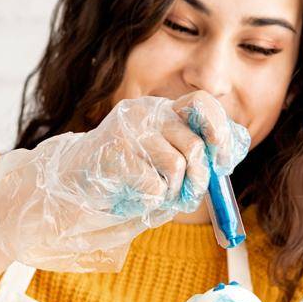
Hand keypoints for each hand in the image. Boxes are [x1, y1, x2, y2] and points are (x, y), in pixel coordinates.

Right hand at [0, 93, 249, 271]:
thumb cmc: (124, 177)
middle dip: (200, 178)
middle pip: (194, 143)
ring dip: (176, 191)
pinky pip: (155, 184)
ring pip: (178, 164)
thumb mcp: (162, 159)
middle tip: (190, 196)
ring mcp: (128, 131)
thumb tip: (230, 153)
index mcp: (160, 110)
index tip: (222, 160)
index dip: (219, 130)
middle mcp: (145, 113)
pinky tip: (141, 197)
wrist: (72, 187)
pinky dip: (154, 199)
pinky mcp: (114, 153)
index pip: (201, 102)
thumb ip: (194, 154)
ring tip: (161, 196)